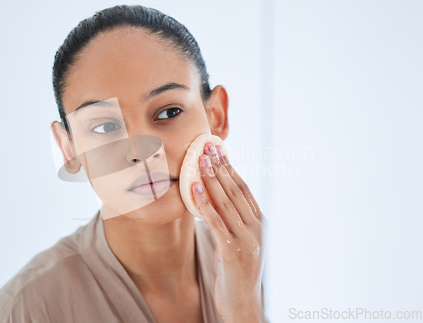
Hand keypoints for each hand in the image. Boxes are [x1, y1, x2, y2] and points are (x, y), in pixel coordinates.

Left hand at [192, 142, 266, 322]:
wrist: (243, 305)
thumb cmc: (235, 273)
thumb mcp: (235, 242)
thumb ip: (228, 222)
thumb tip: (211, 201)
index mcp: (258, 223)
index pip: (243, 189)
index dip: (231, 169)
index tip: (219, 151)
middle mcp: (256, 228)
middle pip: (235, 191)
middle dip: (220, 167)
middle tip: (207, 147)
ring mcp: (247, 239)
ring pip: (226, 202)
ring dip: (212, 179)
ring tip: (200, 159)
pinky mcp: (233, 251)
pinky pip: (216, 221)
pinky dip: (205, 202)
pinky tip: (195, 187)